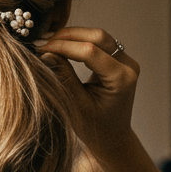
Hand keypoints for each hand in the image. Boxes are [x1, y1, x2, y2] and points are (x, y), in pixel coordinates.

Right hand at [37, 27, 139, 168]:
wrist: (112, 136)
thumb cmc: (95, 127)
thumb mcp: (76, 104)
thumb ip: (64, 76)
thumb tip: (46, 53)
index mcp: (121, 79)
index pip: (90, 52)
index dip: (64, 47)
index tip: (42, 49)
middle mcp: (128, 66)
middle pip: (97, 37)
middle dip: (68, 36)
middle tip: (43, 42)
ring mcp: (126, 60)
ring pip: (98, 36)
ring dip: (73, 36)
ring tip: (49, 43)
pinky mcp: (119, 59)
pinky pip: (99, 42)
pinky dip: (79, 41)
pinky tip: (62, 45)